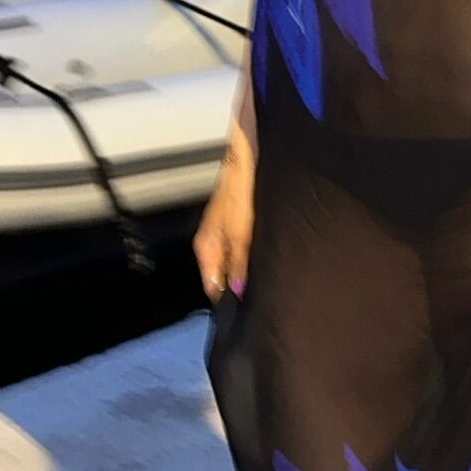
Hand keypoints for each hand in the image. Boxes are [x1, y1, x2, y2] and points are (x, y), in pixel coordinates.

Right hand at [194, 152, 254, 304]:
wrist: (244, 160)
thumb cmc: (239, 192)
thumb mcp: (241, 232)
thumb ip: (239, 261)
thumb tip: (239, 290)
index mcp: (206, 248)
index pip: (212, 285)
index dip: (228, 298)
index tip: (246, 309)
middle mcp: (210, 244)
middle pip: (220, 276)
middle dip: (237, 286)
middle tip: (260, 298)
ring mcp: (221, 235)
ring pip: (231, 264)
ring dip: (244, 272)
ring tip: (264, 282)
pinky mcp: (234, 226)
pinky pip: (238, 251)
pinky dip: (248, 257)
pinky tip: (263, 260)